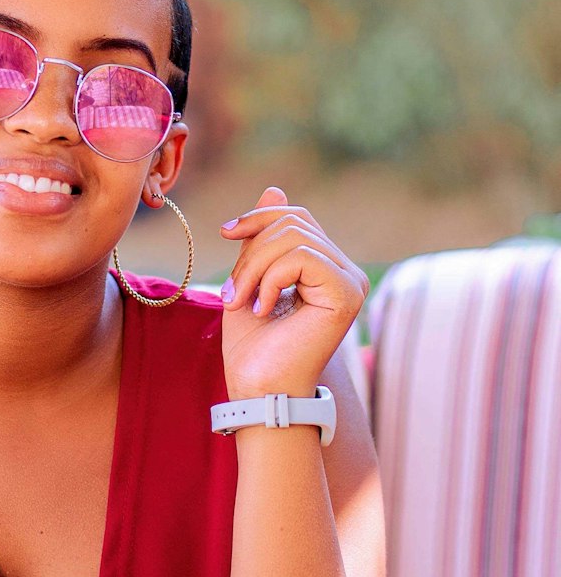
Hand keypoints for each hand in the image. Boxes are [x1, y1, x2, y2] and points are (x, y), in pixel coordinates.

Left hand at [218, 185, 369, 399]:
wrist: (257, 388)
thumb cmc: (252, 344)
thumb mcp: (249, 276)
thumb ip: (263, 238)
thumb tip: (274, 189)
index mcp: (326, 267)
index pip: (297, 217)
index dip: (259, 217)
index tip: (225, 232)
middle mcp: (345, 272)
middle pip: (293, 222)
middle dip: (251, 251)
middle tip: (231, 292)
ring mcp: (351, 282)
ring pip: (294, 237)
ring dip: (254, 268)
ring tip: (241, 301)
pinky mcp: (347, 294)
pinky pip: (301, 257)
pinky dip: (270, 280)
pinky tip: (263, 309)